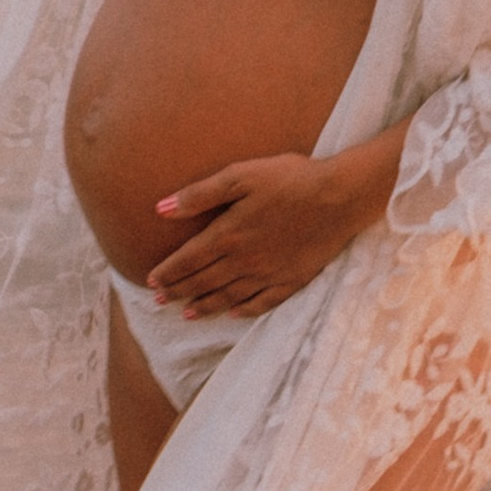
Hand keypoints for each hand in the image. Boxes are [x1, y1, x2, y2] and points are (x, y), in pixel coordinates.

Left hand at [144, 131, 401, 318]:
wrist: (339, 196)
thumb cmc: (290, 179)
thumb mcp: (240, 176)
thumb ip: (199, 195)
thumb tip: (161, 208)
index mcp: (228, 234)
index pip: (188, 259)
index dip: (168, 272)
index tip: (150, 281)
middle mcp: (244, 260)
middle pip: (204, 281)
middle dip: (179, 292)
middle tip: (159, 302)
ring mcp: (269, 273)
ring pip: (229, 296)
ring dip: (205, 306)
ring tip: (187, 314)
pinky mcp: (293, 280)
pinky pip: (263, 303)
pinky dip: (245, 311)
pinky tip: (234, 314)